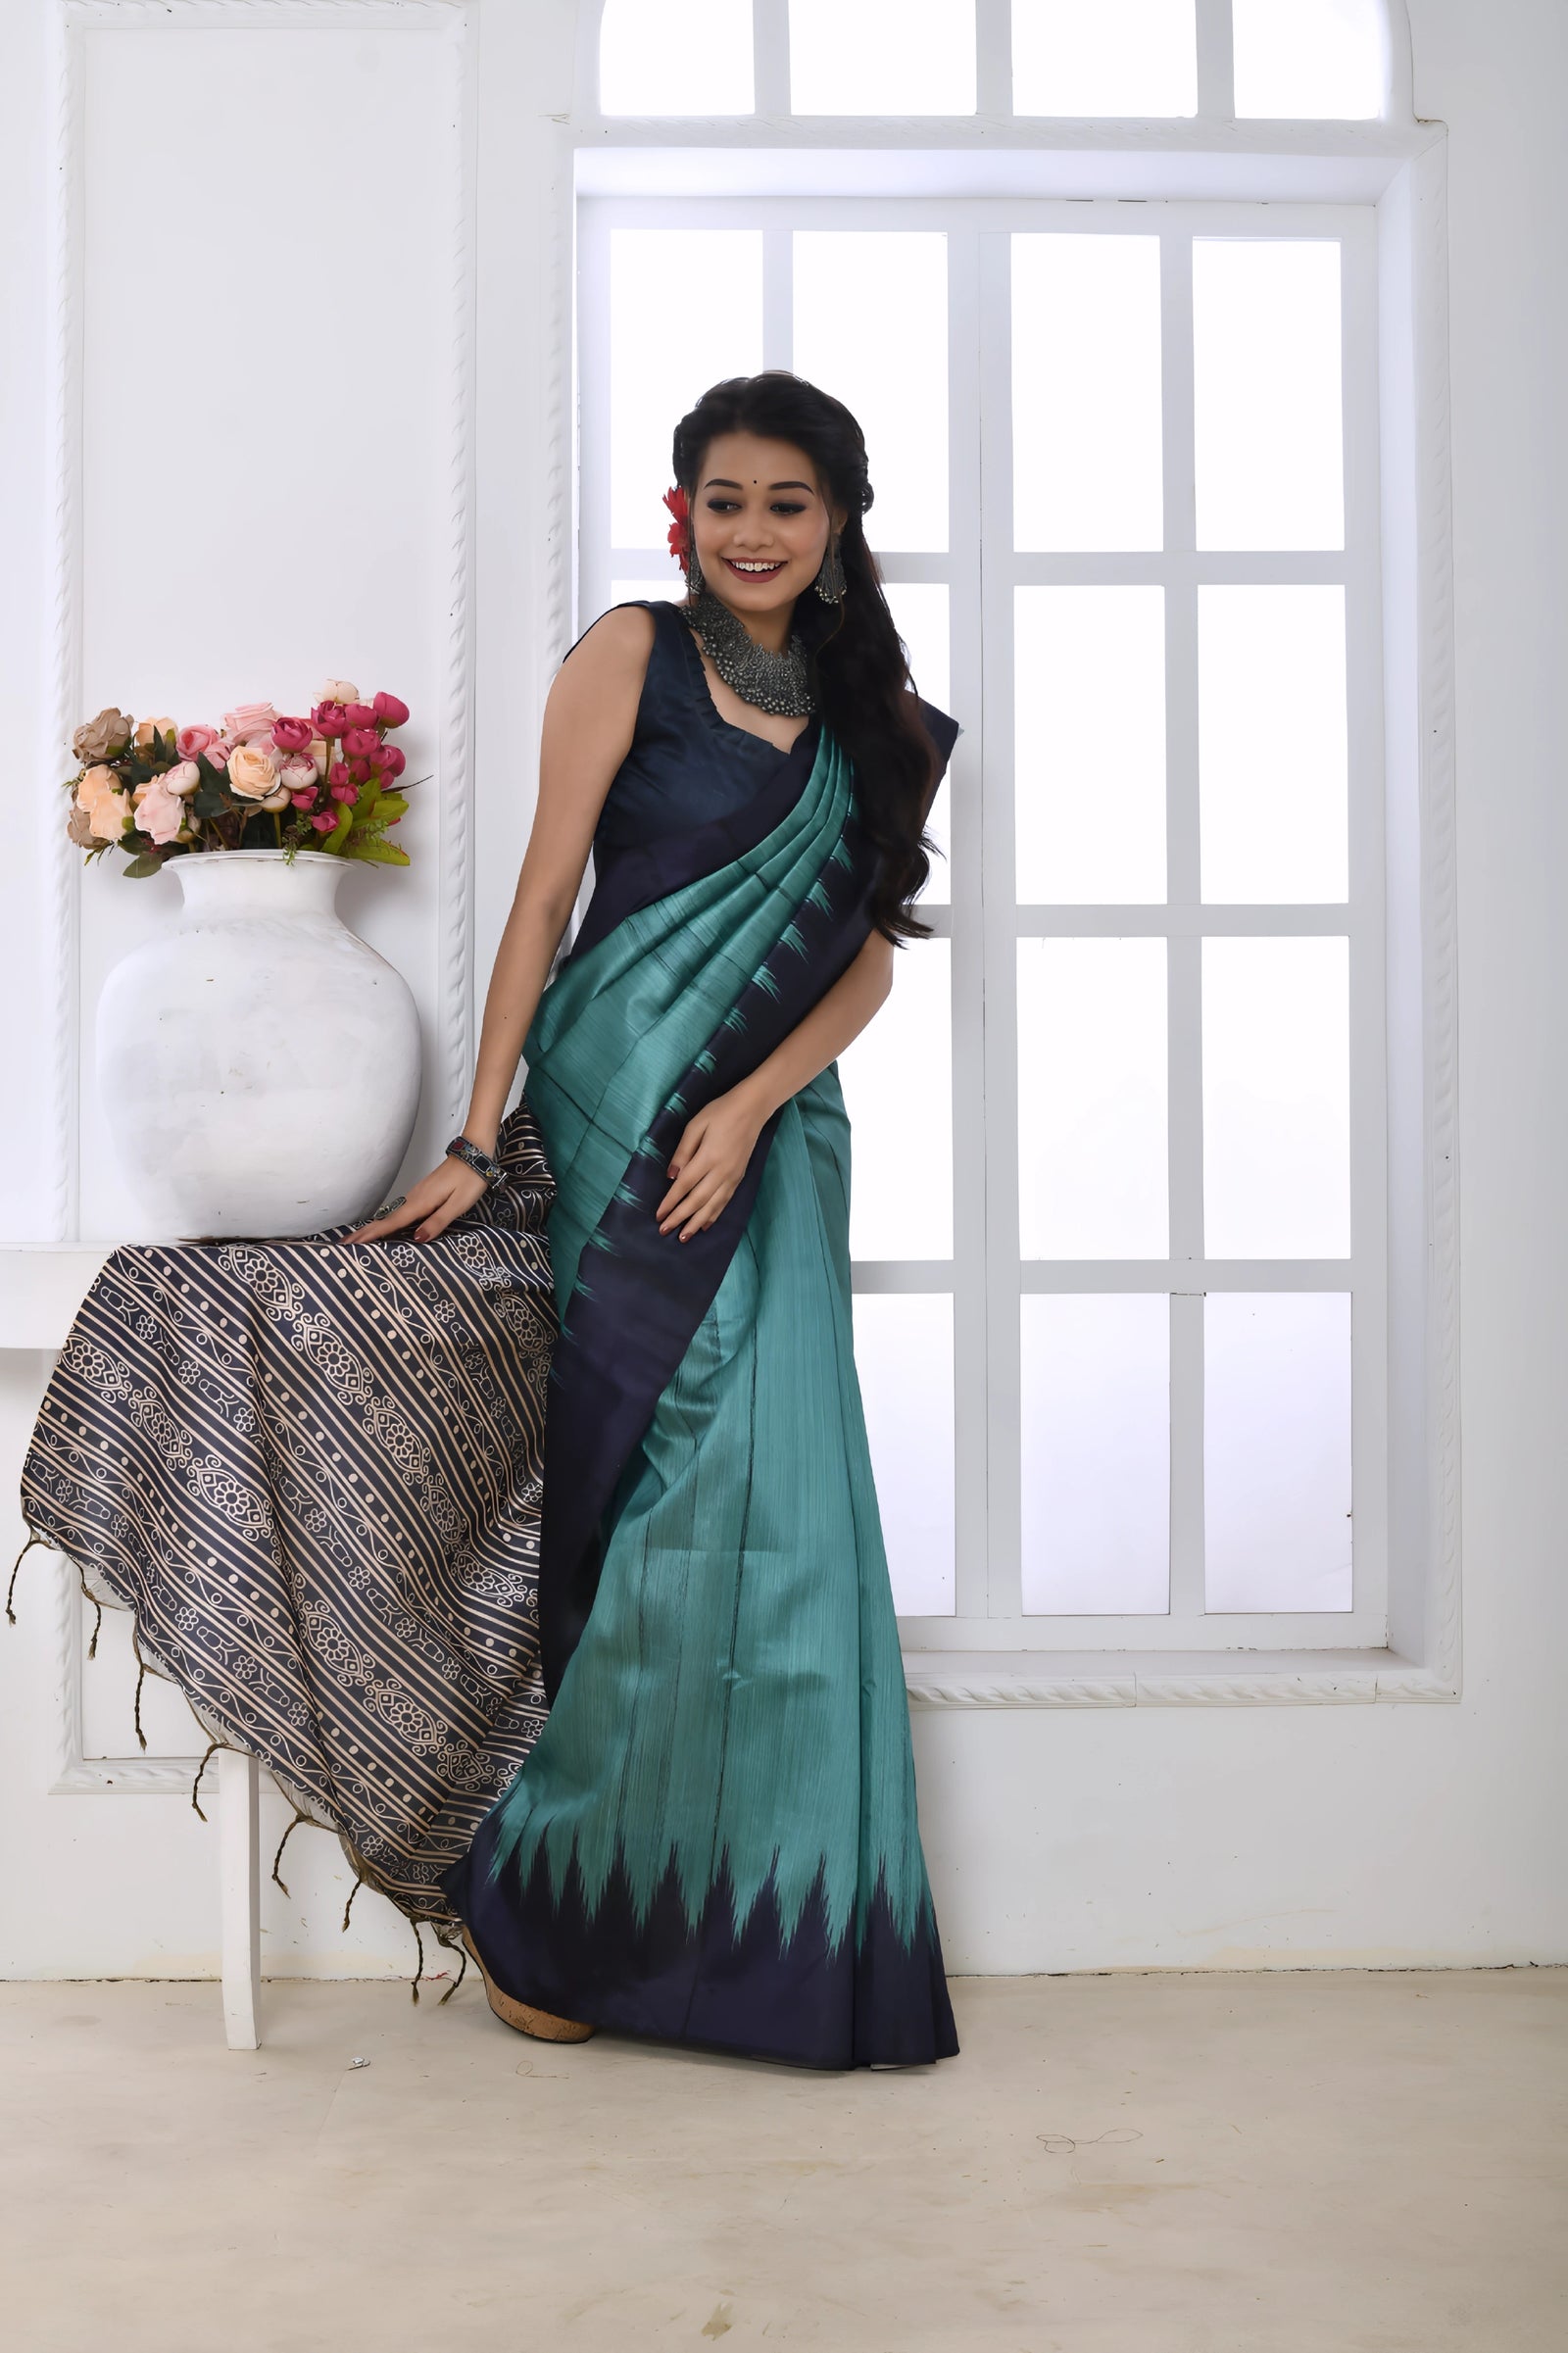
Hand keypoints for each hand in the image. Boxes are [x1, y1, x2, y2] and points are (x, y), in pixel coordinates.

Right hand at [343, 1154, 489, 1244]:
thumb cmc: (470, 1179)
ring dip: (373, 1227)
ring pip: (390, 1215)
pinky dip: (386, 1220)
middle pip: (385, 1219)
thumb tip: (416, 1238)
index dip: (372, 1235)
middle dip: (364, 1232)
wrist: (474, 1155)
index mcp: (421, 1203)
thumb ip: (438, 1222)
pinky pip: (399, 1210)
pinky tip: (384, 1226)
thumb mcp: (458, 1204)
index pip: (392, 1223)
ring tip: (357, 1239)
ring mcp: (416, 1195)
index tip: (352, 1244)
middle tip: (344, 1244)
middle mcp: (414, 1198)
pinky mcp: (421, 1194)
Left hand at [656, 1087, 764, 1240]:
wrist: (752, 1109)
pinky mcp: (739, 1177)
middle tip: (665, 1231)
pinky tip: (705, 1225)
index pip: (685, 1185)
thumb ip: (683, 1151)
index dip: (670, 1202)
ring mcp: (732, 1176)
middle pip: (697, 1200)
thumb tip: (672, 1176)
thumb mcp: (695, 1125)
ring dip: (697, 1223)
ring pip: (712, 1206)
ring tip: (684, 1237)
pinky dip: (714, 1215)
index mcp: (708, 1157)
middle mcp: (721, 1171)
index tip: (659, 1215)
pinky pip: (725, 1201)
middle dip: (680, 1217)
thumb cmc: (720, 1112)